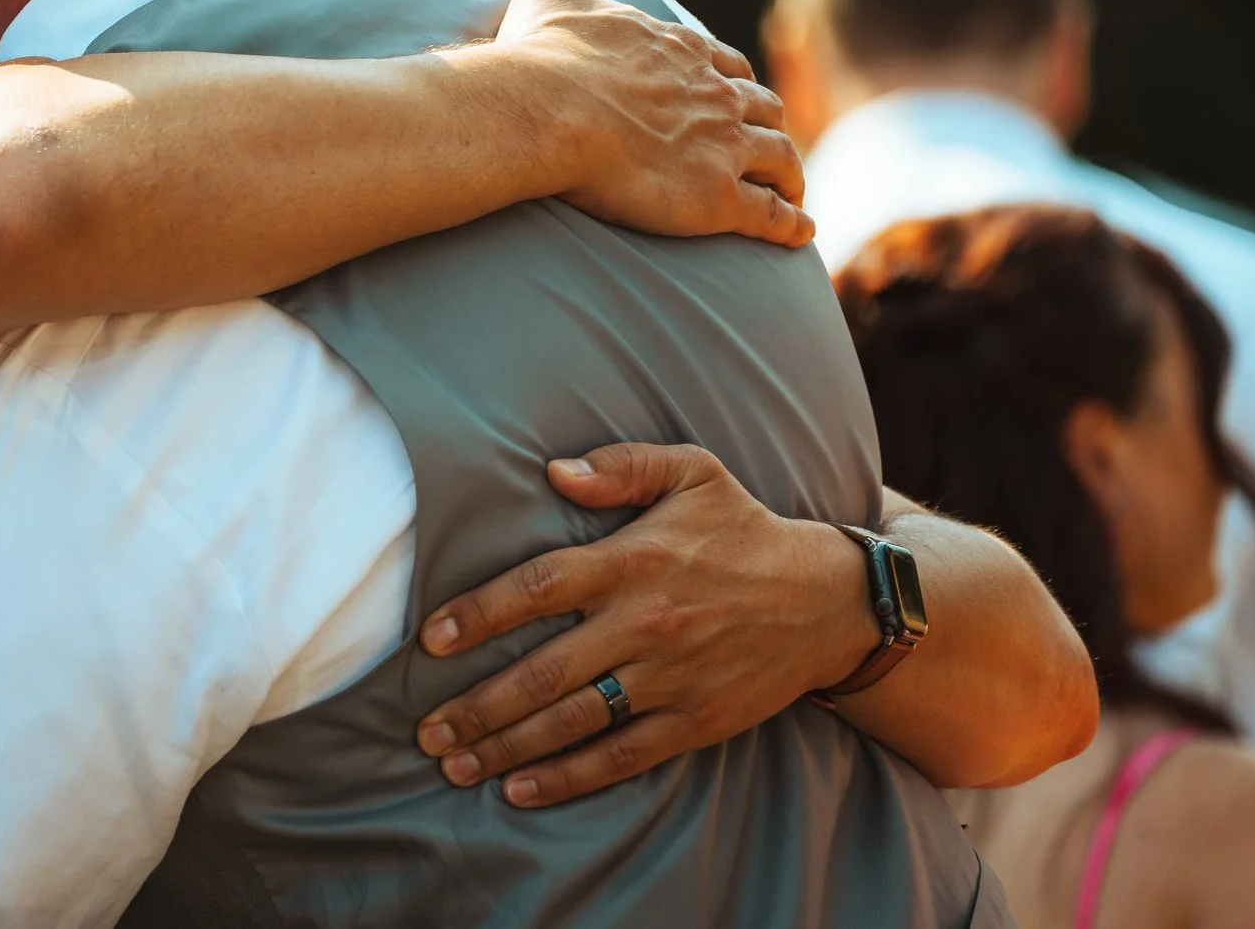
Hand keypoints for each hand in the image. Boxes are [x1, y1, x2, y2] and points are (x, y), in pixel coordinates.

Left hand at [411, 443, 876, 806]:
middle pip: (542, 671)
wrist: (827, 600)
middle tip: (426, 729)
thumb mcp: (692, 473)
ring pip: (572, 721)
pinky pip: (620, 757)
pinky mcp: (694, 722)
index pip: (539, 587)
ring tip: (455, 762)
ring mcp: (669, 679)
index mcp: (633, 560)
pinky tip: (521, 788)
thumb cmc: (744, 530)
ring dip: (507, 746)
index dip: (480, 613)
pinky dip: (568, 777)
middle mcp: (644, 624)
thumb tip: (553, 471)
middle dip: (477, 705)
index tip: (432, 639)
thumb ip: (621, 467)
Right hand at [489, 0, 810, 247]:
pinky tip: (801, 233)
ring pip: (780, 158)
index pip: (725, 65)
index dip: (731, 82)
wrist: (546, 110)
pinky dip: (792, 224)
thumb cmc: (546, 55)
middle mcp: (715, 94)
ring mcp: (723, 146)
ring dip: (792, 174)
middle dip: (769, 124)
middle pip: (763, 107)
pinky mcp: (718, 198)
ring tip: (794, 191)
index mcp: (681, 51)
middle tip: (764, 143)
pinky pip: (771, 215)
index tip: (732, 98)